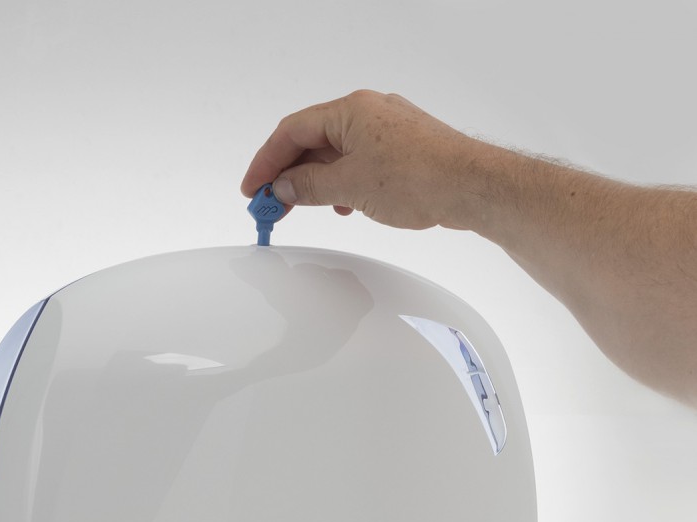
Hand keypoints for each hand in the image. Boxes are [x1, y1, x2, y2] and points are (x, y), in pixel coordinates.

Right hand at [240, 89, 480, 230]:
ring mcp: (386, 130)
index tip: (252, 190)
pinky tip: (340, 205)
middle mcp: (367, 112)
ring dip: (313, 181)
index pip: (291, 132)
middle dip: (287, 174)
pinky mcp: (402, 150)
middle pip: (311, 141)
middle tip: (269, 205)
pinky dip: (340, 183)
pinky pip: (358, 162)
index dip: (265, 163)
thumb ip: (309, 186)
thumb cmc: (420, 177)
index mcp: (350, 110)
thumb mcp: (349, 187)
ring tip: (300, 208)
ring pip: (335, 154)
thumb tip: (285, 187)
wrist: (472, 186)